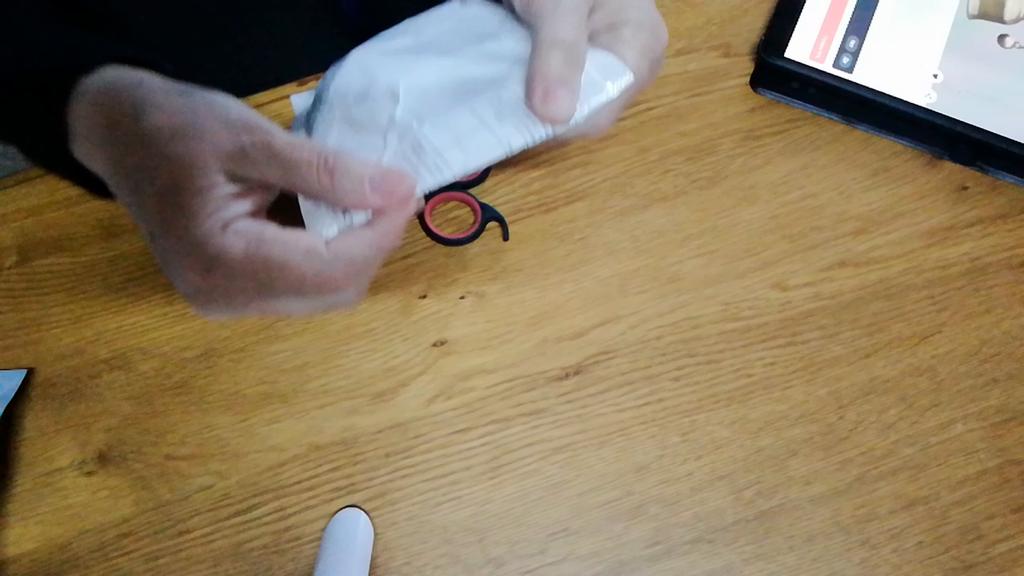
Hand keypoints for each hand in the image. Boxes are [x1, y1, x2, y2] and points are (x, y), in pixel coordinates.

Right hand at [68, 65, 417, 317]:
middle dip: (372, 243)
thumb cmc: (177, 128)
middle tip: (391, 191)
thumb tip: (398, 190)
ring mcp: (227, 302)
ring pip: (323, 293)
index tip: (405, 188)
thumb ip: (327, 170)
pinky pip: (303, 286)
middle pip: (333, 291)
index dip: (379, 234)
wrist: (121, 135)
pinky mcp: (234, 294)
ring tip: (365, 199)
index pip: (330, 270)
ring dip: (355, 250)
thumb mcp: (253, 139)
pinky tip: (333, 215)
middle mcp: (224, 298)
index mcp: (221, 263)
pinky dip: (331, 253)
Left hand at [509, 0, 668, 134]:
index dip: (555, 121)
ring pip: (567, 102)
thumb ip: (560, 53)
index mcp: (640, 50)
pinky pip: (558, 86)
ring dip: (533, 94)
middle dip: (542, 106)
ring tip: (508, 71)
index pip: (597, 116)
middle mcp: (631, 65)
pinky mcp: (585, 59)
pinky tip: (513, 69)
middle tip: (505, 82)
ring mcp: (609, 62)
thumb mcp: (561, 4)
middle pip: (583, 112)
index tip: (514, 104)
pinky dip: (532, 81)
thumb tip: (554, 117)